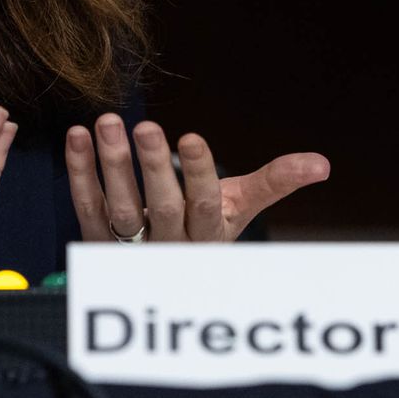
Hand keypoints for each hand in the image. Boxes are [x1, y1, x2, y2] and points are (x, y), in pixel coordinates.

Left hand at [65, 113, 327, 242]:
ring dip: (110, 164)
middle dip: (152, 167)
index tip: (190, 138)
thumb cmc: (204, 230)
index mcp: (208, 237)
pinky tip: (77, 136)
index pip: (205, 206)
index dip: (198, 174)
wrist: (161, 275)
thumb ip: (274, 182)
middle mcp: (169, 247)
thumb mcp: (239, 208)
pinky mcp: (95, 243)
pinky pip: (85, 205)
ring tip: (106, 122)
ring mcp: (129, 248)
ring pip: (118, 208)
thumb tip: (321, 163)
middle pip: (161, 207)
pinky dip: (79, 171)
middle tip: (145, 126)